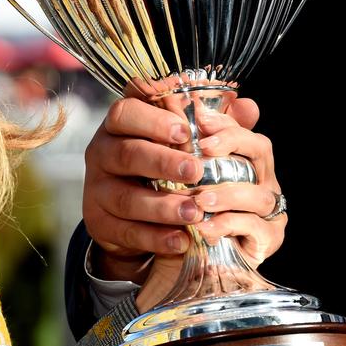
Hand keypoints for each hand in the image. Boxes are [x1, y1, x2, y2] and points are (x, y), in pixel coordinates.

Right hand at [82, 96, 285, 312]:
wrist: (130, 211)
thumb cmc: (161, 164)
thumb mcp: (183, 141)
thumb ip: (214, 122)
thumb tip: (247, 106)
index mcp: (121, 124)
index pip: (126, 112)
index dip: (153, 119)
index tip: (185, 131)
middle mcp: (102, 152)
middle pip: (126, 153)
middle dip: (163, 162)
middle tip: (196, 171)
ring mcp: (97, 188)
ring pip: (126, 196)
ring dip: (162, 206)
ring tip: (194, 211)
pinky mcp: (98, 221)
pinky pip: (125, 230)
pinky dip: (154, 237)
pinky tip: (181, 239)